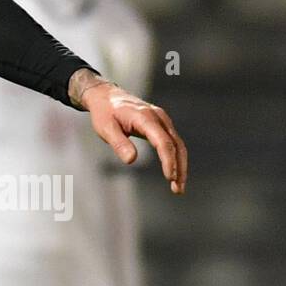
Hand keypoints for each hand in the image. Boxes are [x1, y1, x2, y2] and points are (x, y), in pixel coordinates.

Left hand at [70, 68, 187, 194]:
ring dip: (180, 165)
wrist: (106, 96)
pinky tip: (174, 172)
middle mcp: (158, 117)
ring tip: (178, 187)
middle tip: (178, 189)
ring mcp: (162, 119)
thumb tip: (132, 160)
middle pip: (176, 144)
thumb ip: (119, 143)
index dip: (168, 160)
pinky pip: (173, 142)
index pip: (163, 141)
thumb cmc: (104, 113)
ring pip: (178, 144)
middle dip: (179, 167)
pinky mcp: (161, 124)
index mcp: (145, 117)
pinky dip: (176, 158)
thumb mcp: (105, 128)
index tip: (169, 177)